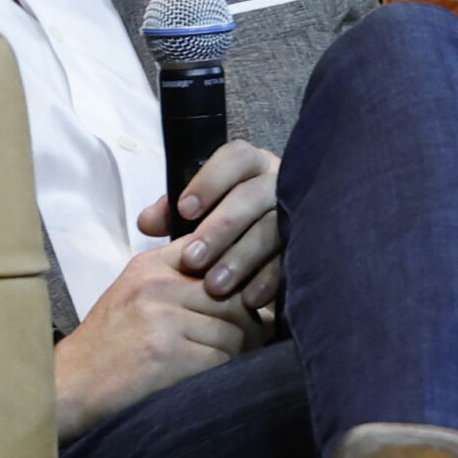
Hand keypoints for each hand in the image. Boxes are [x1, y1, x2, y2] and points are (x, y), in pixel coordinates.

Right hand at [53, 245, 270, 442]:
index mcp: (151, 266)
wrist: (68, 388)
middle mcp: (157, 285)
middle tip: (244, 344)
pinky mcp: (166, 353)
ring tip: (217, 364)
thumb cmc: (109, 347)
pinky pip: (220, 359)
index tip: (246, 300)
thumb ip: (180, 280)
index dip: (241, 277)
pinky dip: (219, 374)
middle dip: (246, 324)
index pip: (216, 252)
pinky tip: (203, 380)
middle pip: (235, 296)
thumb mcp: (137, 296)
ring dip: (234, 353)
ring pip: (233, 331)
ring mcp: (161, 318)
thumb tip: (247, 283)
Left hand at [138, 142, 285, 311]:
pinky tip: (249, 299)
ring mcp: (299, 212)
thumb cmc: (223, 228)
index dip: (211, 181)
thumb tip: (147, 221)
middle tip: (193, 260)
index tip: (185, 210)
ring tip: (215, 286)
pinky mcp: (309, 246)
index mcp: (251, 166)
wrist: (262, 256)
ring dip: (242, 258)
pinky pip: (291, 260)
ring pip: (273, 229)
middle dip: (221, 228)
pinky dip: (268, 279)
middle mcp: (279, 182)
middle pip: (253, 196)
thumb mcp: (196, 216)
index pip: (235, 158)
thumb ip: (171, 214)